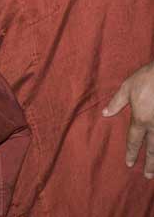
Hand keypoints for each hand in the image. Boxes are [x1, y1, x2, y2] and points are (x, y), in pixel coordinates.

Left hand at [103, 62, 153, 178]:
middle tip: (148, 176)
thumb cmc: (147, 78)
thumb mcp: (127, 88)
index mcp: (141, 119)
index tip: (130, 163)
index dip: (131, 153)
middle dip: (150, 163)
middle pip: (153, 149)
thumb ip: (116, 103)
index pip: (134, 140)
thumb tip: (105, 114)